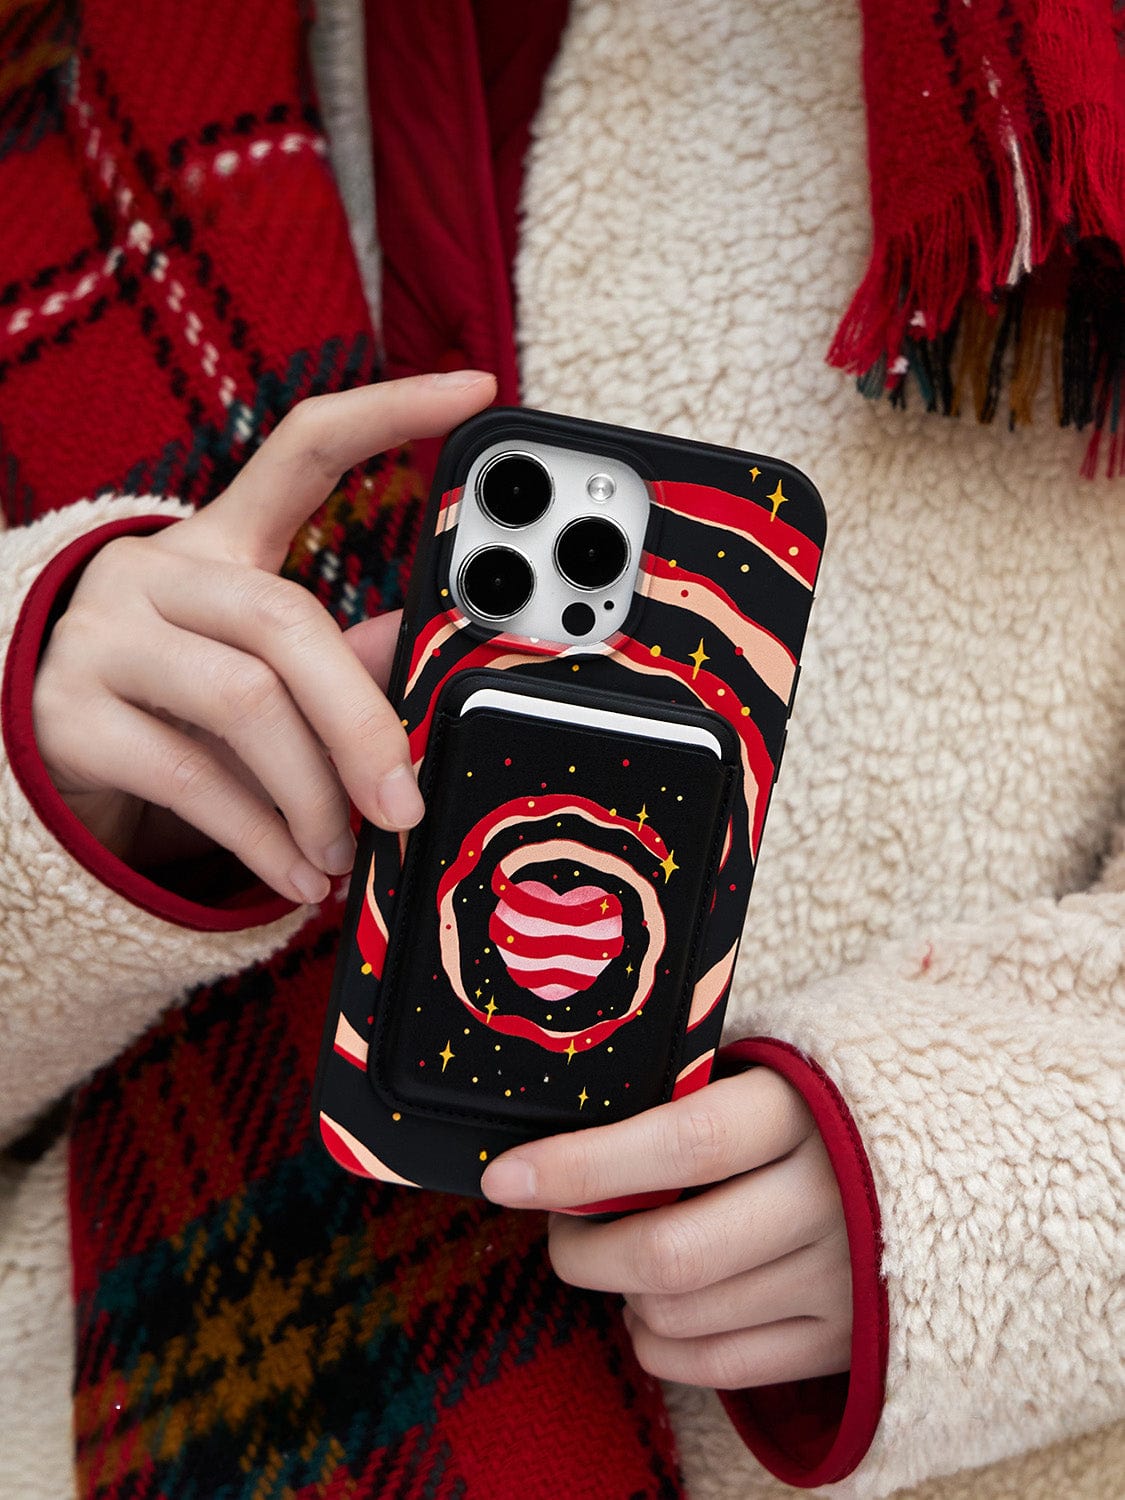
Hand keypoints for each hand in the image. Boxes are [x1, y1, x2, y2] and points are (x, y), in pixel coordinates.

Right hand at [32, 371, 496, 903]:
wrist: (34, 743)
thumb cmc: (173, 697)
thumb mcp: (252, 668)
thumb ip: (339, 659)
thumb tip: (428, 653)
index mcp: (220, 543)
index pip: (305, 449)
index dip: (389, 412)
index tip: (474, 390)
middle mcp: (158, 572)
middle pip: (287, 621)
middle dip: (362, 723)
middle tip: (404, 803)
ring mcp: (103, 638)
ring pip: (244, 704)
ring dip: (313, 795)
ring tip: (342, 850)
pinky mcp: (67, 713)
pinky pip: (192, 779)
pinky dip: (262, 838)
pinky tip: (298, 873)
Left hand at [481, 1067, 851, 1388]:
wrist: (962, 1148)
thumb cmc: (834, 1093)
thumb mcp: (778, 1061)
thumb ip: (697, 1087)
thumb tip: (581, 1117)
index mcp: (803, 1111)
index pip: (679, 1144)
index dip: (583, 1166)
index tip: (505, 1176)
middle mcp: (829, 1199)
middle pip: (669, 1253)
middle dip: (583, 1248)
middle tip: (558, 1223)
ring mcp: (842, 1279)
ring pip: (683, 1314)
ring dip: (620, 1292)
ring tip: (617, 1251)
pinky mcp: (848, 1338)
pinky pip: (721, 1367)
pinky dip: (659, 1343)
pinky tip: (651, 1306)